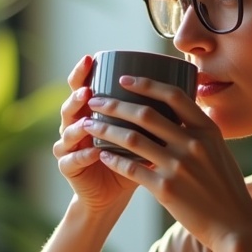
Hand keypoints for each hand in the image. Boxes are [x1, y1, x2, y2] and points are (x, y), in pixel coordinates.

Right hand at [53, 55, 137, 214]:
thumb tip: (184, 91)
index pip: (83, 85)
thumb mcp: (143, 134)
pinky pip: (72, 159)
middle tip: (87, 89)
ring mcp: (69, 146)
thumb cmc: (132, 160)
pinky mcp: (68, 167)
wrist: (115, 194)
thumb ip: (152, 114)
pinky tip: (94, 153)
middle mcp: (76, 124)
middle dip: (76, 94)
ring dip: (77, 125)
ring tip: (88, 121)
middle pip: (70, 104)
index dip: (83, 72)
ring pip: (67, 130)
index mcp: (91, 111)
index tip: (91, 58)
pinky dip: (83, 156)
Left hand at [81, 74, 251, 251]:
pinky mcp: (166, 189)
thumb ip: (200, 133)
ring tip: (90, 125)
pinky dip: (114, 160)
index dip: (146, 84)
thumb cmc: (226, 188)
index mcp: (208, 130)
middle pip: (146, 115)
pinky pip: (132, 169)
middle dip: (115, 105)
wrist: (234, 225)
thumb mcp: (220, 151)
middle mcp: (193, 144)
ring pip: (132, 139)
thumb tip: (183, 113)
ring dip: (107, 129)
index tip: (124, 79)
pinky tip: (102, 155)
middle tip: (95, 101)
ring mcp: (179, 167)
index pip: (174, 96)